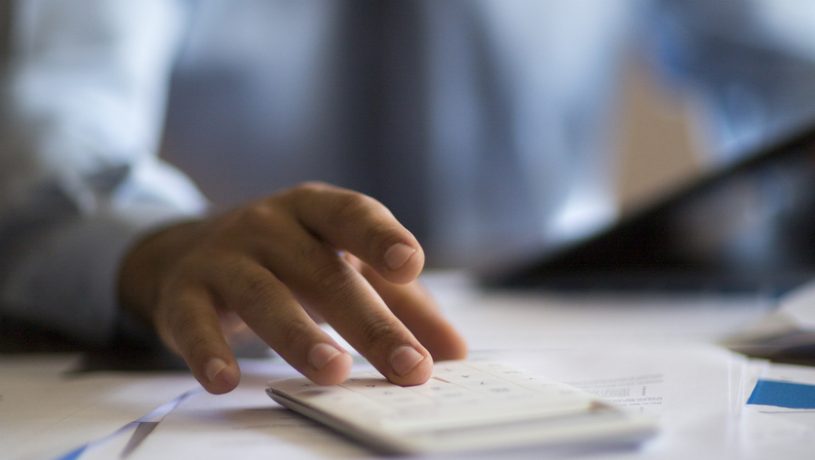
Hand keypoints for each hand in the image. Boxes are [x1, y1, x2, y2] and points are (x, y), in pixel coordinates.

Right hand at [118, 182, 466, 393]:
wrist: (191, 250)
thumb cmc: (290, 259)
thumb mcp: (343, 264)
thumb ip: (401, 303)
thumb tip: (454, 351)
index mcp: (316, 210)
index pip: (352, 215)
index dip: (381, 237)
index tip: (410, 265)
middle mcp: (270, 226)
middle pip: (322, 272)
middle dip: (369, 322)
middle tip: (409, 366)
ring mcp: (224, 257)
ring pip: (263, 294)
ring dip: (298, 335)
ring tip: (333, 371)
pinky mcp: (184, 294)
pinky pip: (193, 322)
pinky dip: (207, 351)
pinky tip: (225, 382)